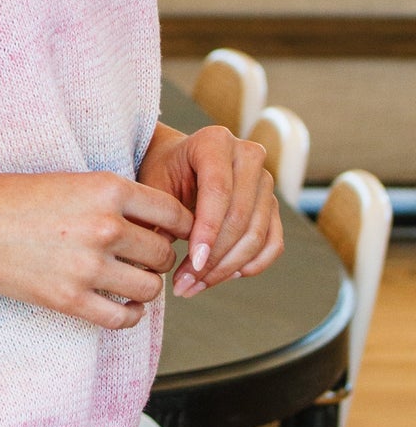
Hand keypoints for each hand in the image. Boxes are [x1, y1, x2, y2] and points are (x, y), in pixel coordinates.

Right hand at [0, 171, 193, 330]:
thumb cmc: (7, 198)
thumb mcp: (67, 181)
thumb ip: (109, 198)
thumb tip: (150, 222)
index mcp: (106, 188)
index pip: (173, 213)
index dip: (179, 227)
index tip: (171, 234)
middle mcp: (104, 226)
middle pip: (163, 253)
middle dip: (157, 258)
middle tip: (142, 259)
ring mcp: (88, 266)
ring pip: (150, 287)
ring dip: (145, 286)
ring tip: (129, 281)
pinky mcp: (70, 300)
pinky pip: (123, 318)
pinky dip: (129, 315)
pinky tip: (121, 306)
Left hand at [137, 124, 283, 296]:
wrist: (177, 164)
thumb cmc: (162, 173)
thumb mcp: (153, 187)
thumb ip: (159, 216)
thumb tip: (159, 258)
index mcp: (215, 142)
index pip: (218, 191)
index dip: (208, 231)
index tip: (193, 263)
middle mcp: (247, 157)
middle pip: (240, 217)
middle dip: (214, 258)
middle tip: (185, 283)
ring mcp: (265, 181)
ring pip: (257, 235)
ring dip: (227, 269)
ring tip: (194, 285)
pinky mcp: (272, 205)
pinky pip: (272, 243)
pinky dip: (251, 266)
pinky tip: (223, 277)